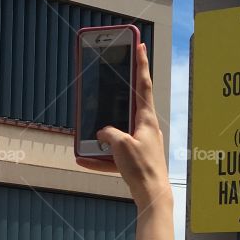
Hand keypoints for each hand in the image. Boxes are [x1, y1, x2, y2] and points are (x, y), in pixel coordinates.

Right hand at [78, 43, 171, 211]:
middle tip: (112, 75)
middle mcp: (146, 128)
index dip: (140, 63)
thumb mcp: (121, 145)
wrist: (152, 195)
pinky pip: (116, 152)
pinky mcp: (136, 157)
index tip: (140, 45)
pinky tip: (86, 159)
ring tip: (92, 134)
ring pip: (120, 129)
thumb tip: (103, 133)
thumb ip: (109, 133)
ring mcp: (142, 142)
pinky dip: (103, 155)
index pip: (143, 84)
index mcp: (146, 118)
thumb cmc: (142, 168)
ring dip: (105, 131)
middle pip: (129, 104)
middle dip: (117, 93)